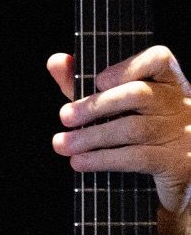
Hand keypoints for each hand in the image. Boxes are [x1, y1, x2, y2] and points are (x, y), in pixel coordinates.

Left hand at [50, 45, 190, 234]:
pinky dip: (102, 159)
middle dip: (95, 105)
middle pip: (138, 94)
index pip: (160, 59)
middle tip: (64, 116)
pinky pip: (137, 158)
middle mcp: (179, 104)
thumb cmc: (142, 132)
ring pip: (133, 128)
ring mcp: (182, 133)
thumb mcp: (116, 106)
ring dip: (90, 136)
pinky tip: (79, 162)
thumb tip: (56, 61)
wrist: (180, 175)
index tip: (97, 81)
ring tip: (62, 143)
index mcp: (169, 83)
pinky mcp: (177, 162)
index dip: (128, 66)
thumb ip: (86, 84)